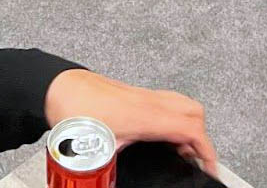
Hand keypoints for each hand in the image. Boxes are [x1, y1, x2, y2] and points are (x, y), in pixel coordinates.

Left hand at [44, 69, 217, 176]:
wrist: (57, 87)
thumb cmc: (74, 111)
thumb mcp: (100, 150)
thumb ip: (113, 170)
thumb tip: (115, 183)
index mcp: (145, 115)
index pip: (190, 127)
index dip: (206, 149)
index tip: (209, 166)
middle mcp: (148, 101)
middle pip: (193, 110)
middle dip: (201, 136)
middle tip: (197, 159)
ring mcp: (141, 95)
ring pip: (180, 102)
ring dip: (187, 124)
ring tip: (182, 150)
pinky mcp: (133, 94)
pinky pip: (165, 102)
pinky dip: (173, 118)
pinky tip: (161, 135)